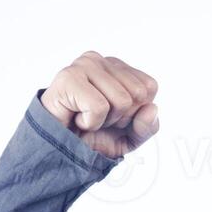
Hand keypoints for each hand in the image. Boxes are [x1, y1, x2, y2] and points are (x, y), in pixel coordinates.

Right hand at [41, 51, 159, 158]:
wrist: (60, 151)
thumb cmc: (92, 138)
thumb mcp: (130, 138)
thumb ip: (148, 126)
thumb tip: (151, 108)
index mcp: (118, 68)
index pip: (149, 87)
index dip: (135, 112)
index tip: (112, 117)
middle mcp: (101, 60)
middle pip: (138, 93)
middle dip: (121, 117)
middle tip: (97, 118)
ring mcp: (84, 65)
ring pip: (122, 100)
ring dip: (105, 121)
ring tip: (85, 118)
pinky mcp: (69, 77)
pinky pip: (99, 107)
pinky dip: (90, 123)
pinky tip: (76, 119)